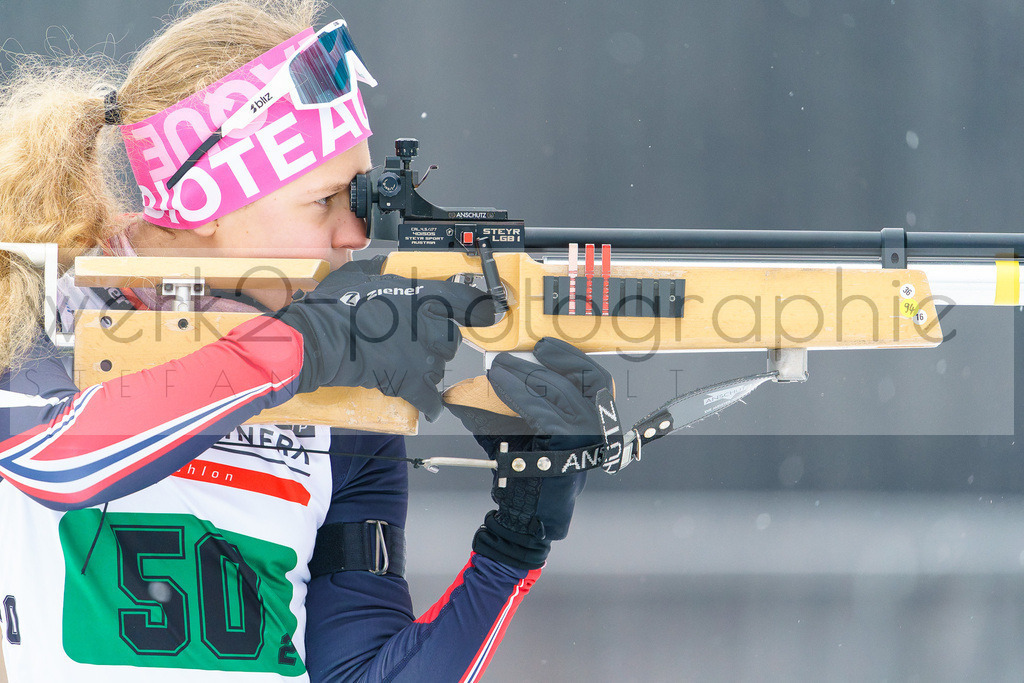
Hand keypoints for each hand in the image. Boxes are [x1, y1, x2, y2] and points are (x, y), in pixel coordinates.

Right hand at [274, 257, 494, 420]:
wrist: (321, 339)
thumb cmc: (335, 306)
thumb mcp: (359, 274)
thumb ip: (380, 270)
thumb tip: (381, 265)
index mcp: (422, 296)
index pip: (466, 301)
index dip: (481, 308)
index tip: (490, 312)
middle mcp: (429, 325)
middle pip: (451, 339)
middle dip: (438, 342)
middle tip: (417, 341)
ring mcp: (421, 355)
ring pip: (439, 366)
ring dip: (427, 367)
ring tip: (404, 363)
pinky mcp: (409, 380)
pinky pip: (429, 397)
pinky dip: (430, 403)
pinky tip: (431, 407)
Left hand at [447, 337, 613, 568]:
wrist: (527, 512)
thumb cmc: (527, 470)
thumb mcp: (523, 428)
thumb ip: (514, 402)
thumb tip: (484, 377)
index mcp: (594, 420)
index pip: (596, 378)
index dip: (571, 358)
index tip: (544, 345)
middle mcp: (597, 427)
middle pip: (581, 379)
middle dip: (543, 363)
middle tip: (510, 358)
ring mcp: (586, 436)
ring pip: (558, 391)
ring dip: (524, 375)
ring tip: (499, 370)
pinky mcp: (569, 445)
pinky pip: (541, 410)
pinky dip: (517, 394)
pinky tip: (499, 385)